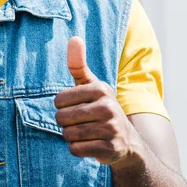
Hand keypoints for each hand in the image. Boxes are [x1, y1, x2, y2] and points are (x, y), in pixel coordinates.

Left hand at [54, 37, 136, 166]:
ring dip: (71, 136)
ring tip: (85, 133)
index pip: (58, 100)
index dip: (61, 106)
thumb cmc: (100, 107)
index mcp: (100, 89)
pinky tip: (90, 144)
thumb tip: (74, 37)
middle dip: (65, 123)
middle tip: (80, 122)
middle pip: (62, 118)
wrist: (127, 141)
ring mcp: (111, 129)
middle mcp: (108, 107)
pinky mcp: (110, 149)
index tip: (76, 107)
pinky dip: (77, 149)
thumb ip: (78, 64)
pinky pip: (75, 149)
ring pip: (68, 134)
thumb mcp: (91, 85)